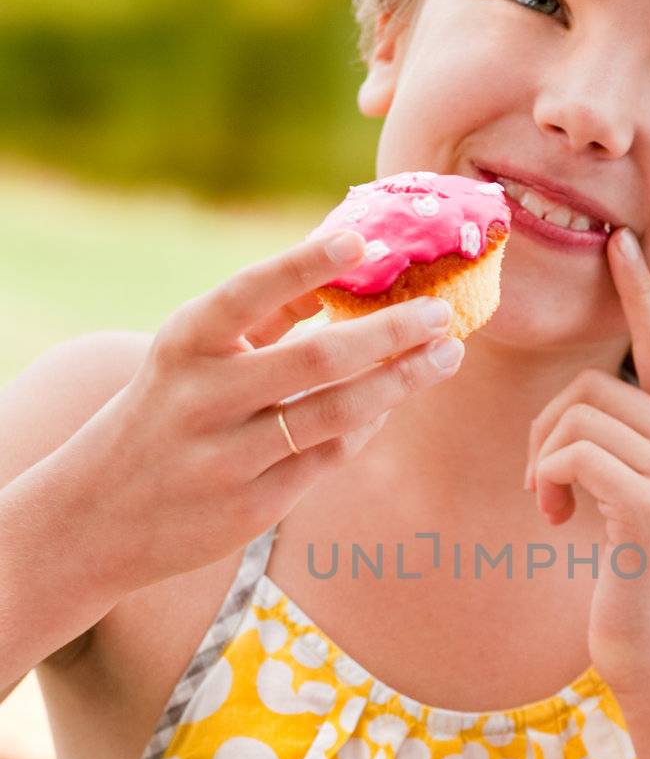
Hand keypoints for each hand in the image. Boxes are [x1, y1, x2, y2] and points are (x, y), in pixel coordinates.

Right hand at [62, 230, 464, 595]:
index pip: (249, 292)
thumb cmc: (164, 415)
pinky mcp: (252, 507)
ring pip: (336, 415)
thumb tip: (345, 265)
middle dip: (391, 334)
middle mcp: (204, 399)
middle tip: (442, 313)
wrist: (95, 518)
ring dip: (400, 383)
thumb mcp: (190, 357)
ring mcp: (229, 458)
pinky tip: (392, 401)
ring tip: (445, 356)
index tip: (362, 240)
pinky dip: (367, 425)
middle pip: (317, 360)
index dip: (305, 264)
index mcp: (184, 345)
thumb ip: (262, 317)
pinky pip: (329, 457)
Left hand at [524, 228, 649, 697]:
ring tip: (553, 504)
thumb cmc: (639, 566)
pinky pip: (575, 452)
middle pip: (592, 386)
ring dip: (544, 460)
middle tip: (545, 483)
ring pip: (578, 416)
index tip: (622, 243)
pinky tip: (558, 518)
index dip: (641, 293)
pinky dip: (549, 480)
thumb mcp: (648, 484)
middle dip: (546, 431)